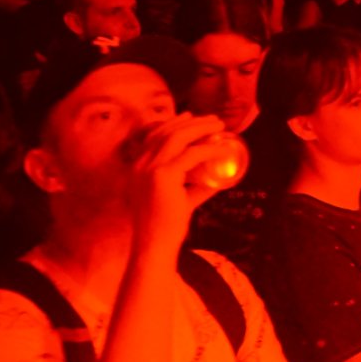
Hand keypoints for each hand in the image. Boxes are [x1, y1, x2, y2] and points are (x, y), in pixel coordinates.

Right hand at [128, 113, 229, 251]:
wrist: (154, 245)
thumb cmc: (166, 226)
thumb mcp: (181, 198)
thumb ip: (196, 186)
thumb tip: (218, 177)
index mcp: (137, 167)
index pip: (153, 135)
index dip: (173, 123)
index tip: (191, 116)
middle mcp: (139, 164)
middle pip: (166, 132)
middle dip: (192, 122)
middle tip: (213, 120)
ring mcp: (149, 169)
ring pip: (178, 138)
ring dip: (201, 129)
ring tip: (220, 127)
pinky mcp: (163, 176)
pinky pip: (191, 155)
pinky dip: (210, 149)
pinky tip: (223, 149)